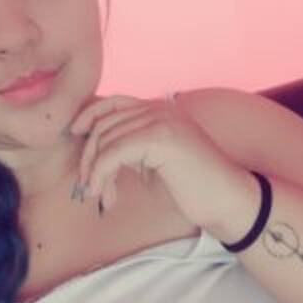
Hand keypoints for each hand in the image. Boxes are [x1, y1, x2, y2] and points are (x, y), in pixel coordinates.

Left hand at [69, 93, 250, 228]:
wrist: (227, 200)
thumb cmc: (194, 187)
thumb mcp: (154, 162)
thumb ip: (131, 150)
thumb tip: (96, 152)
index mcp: (161, 110)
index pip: (115, 102)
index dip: (90, 114)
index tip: (75, 133)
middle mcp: (161, 109)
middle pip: (105, 122)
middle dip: (89, 156)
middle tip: (88, 188)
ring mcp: (162, 120)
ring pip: (106, 139)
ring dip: (95, 172)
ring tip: (101, 197)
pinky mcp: (161, 138)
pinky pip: (114, 153)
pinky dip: (102, 175)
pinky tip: (104, 194)